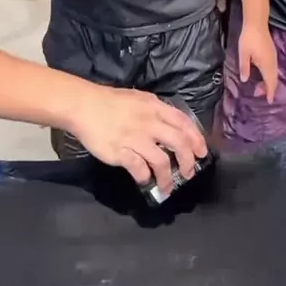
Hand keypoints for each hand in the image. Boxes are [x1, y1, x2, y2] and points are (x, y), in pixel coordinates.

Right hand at [71, 85, 207, 193]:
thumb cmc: (111, 102)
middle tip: (189, 173)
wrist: (84, 106)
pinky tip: (144, 181)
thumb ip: (156, 111)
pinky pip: (139, 169)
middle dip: (188, 161)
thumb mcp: (139, 99)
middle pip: (179, 143)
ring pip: (162, 161)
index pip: (184, 123)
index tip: (202, 153)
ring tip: (167, 187)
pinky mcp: (121, 152)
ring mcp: (135, 138)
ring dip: (167, 177)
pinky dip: (145, 178)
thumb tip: (170, 126)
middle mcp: (149, 123)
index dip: (196, 139)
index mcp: (155, 107)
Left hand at [238, 24, 277, 102]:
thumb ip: (244, 67)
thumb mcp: (243, 54)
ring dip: (269, 82)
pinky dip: (270, 75)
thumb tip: (245, 80)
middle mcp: (273, 62)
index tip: (269, 101)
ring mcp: (274, 57)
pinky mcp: (272, 53)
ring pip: (274, 74)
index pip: (270, 82)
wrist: (257, 23)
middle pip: (274, 79)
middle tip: (259, 94)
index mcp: (266, 64)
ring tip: (260, 87)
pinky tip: (263, 75)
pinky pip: (274, 68)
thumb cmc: (249, 39)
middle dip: (268, 89)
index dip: (270, 92)